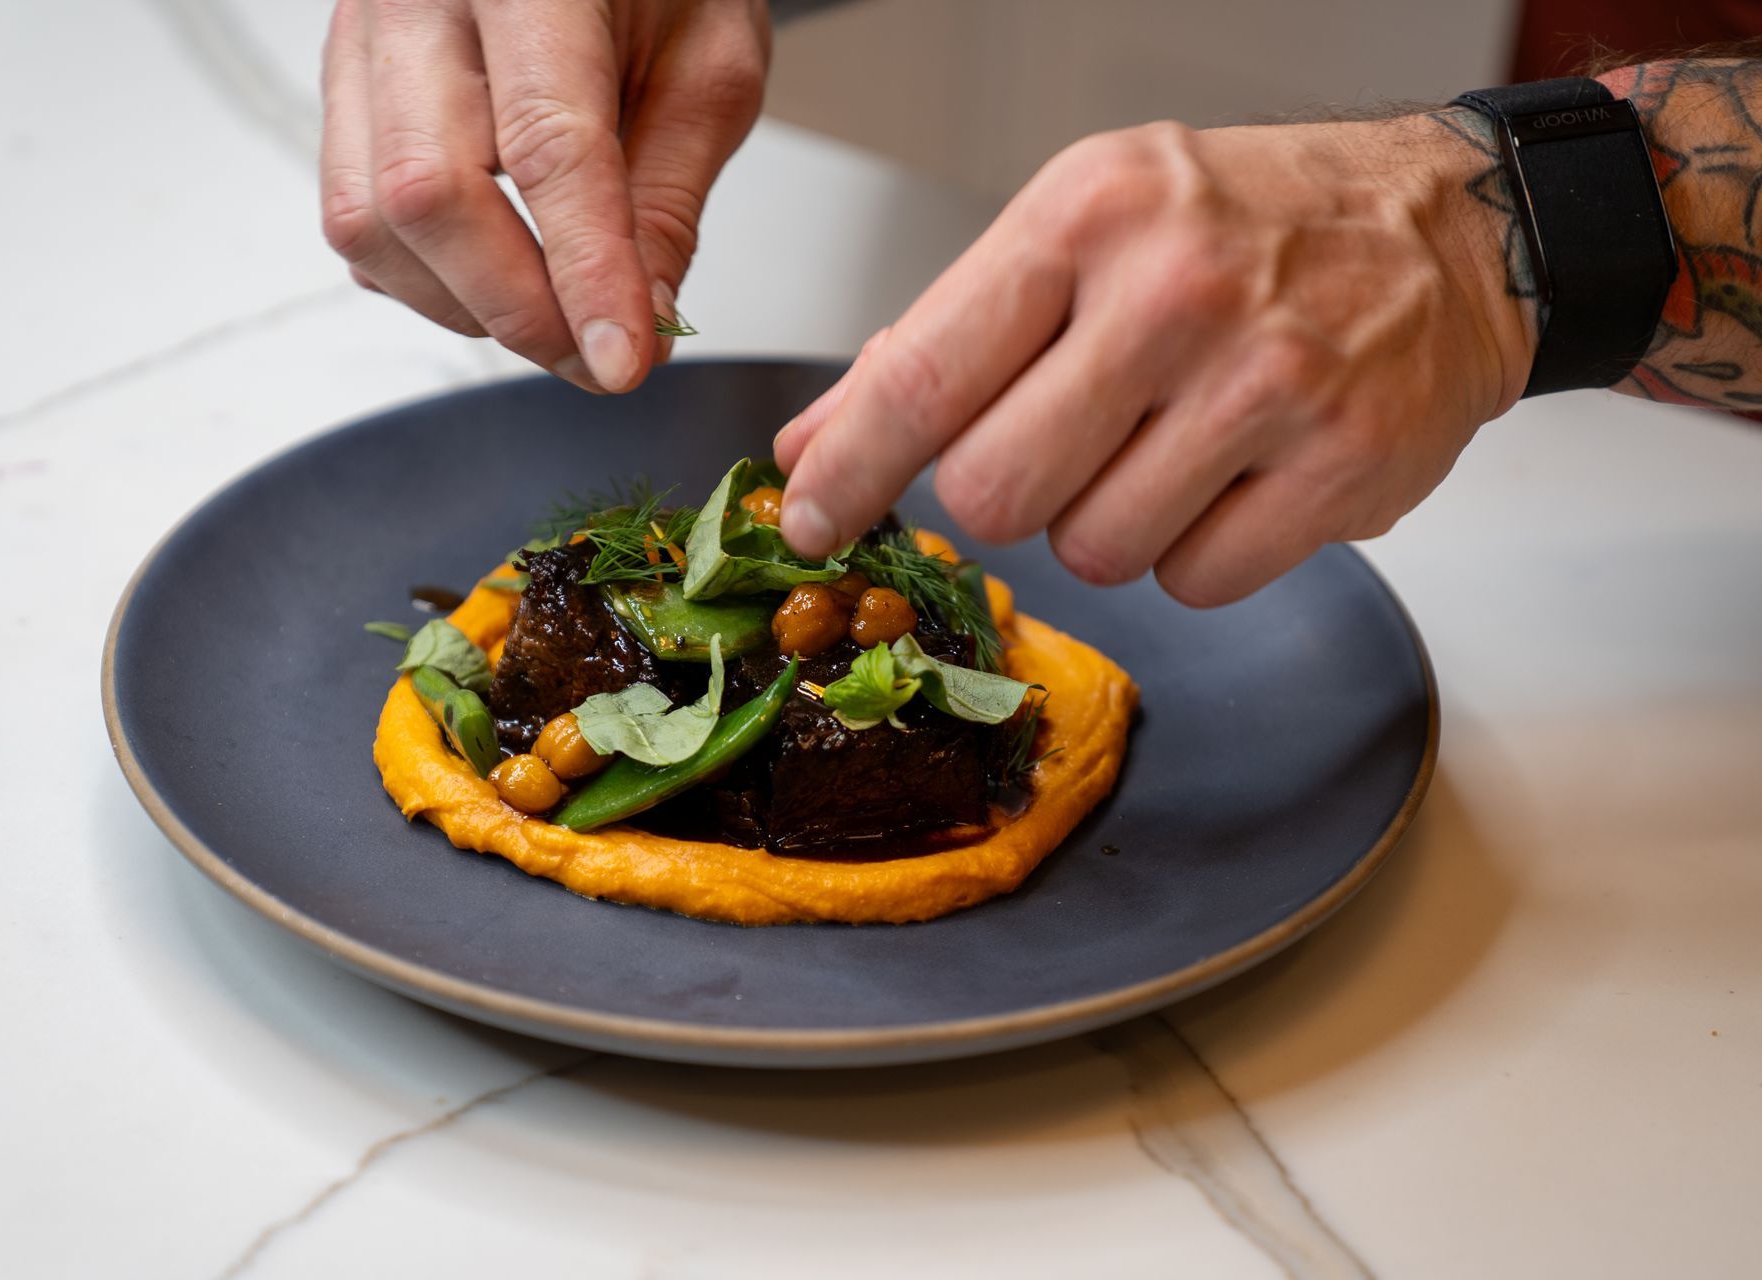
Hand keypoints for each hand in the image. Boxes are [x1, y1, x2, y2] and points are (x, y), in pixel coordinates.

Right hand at [321, 0, 769, 392]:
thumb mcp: (712, 67)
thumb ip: (671, 196)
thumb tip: (642, 319)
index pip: (546, 143)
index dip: (584, 270)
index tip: (621, 359)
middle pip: (428, 192)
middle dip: (518, 309)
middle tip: (598, 358)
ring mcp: (362, 39)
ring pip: (369, 220)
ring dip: (468, 304)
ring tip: (557, 318)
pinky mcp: (343, 87)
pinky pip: (356, 216)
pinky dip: (428, 277)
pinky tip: (499, 272)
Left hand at [774, 115, 1537, 605]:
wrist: (1449, 230)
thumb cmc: (1244, 225)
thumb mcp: (1078, 232)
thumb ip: (940, 342)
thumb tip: (816, 444)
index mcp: (1087, 218)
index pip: (923, 376)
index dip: (849, 469)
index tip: (809, 518)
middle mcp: (1175, 294)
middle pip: (995, 493)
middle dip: (1003, 494)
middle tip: (1059, 442)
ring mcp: (1268, 384)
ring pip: (1094, 551)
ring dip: (1107, 522)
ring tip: (1168, 443)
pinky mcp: (1342, 467)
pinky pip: (1194, 583)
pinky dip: (1195, 553)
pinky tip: (1233, 476)